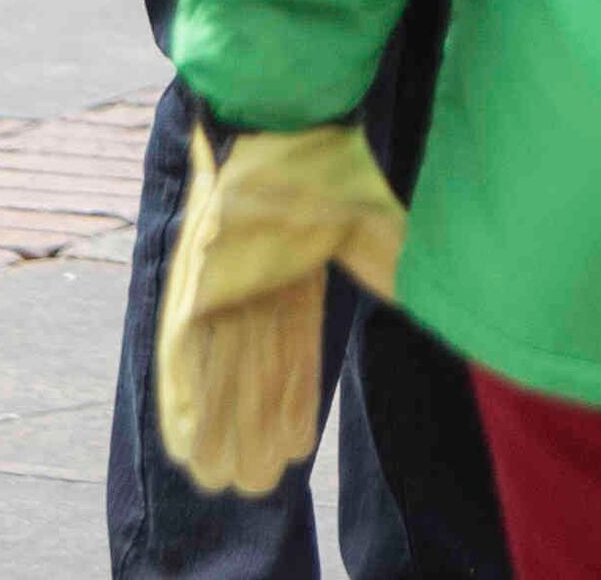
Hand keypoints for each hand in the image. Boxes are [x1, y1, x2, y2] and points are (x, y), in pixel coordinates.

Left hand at [152, 120, 408, 497]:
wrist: (283, 115)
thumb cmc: (330, 161)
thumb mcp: (374, 221)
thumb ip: (390, 262)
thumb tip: (418, 300)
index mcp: (292, 274)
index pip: (289, 355)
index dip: (288, 406)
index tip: (289, 452)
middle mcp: (253, 286)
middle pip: (250, 375)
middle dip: (248, 430)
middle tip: (245, 485)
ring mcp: (222, 283)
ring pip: (218, 372)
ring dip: (217, 427)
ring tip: (216, 478)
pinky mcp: (196, 278)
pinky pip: (184, 350)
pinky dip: (184, 396)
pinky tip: (182, 436)